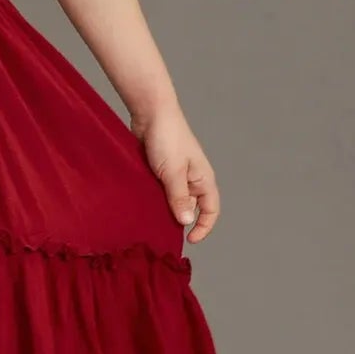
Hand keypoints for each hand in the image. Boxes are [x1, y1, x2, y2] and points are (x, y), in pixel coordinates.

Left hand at [130, 106, 219, 243]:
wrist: (151, 114)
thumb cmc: (167, 138)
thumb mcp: (173, 172)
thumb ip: (179, 198)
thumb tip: (186, 222)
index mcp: (203, 179)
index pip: (211, 210)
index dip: (204, 227)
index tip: (190, 240)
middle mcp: (192, 179)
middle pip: (191, 208)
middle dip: (181, 221)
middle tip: (164, 233)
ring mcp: (176, 174)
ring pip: (174, 200)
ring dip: (165, 210)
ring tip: (152, 221)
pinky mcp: (160, 170)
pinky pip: (161, 191)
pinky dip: (154, 199)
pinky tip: (143, 205)